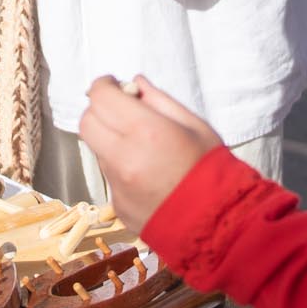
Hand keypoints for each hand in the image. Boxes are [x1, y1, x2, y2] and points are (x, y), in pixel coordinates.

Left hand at [78, 75, 222, 234]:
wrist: (218, 223)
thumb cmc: (212, 170)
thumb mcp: (195, 125)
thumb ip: (160, 100)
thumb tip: (136, 84)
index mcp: (145, 131)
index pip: (101, 97)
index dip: (104, 85)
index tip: (113, 85)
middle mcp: (124, 157)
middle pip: (87, 122)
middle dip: (99, 110)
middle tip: (121, 111)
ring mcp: (118, 184)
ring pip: (98, 150)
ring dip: (110, 140)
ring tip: (143, 147)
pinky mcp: (118, 205)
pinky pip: (110, 177)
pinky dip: (121, 168)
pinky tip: (148, 174)